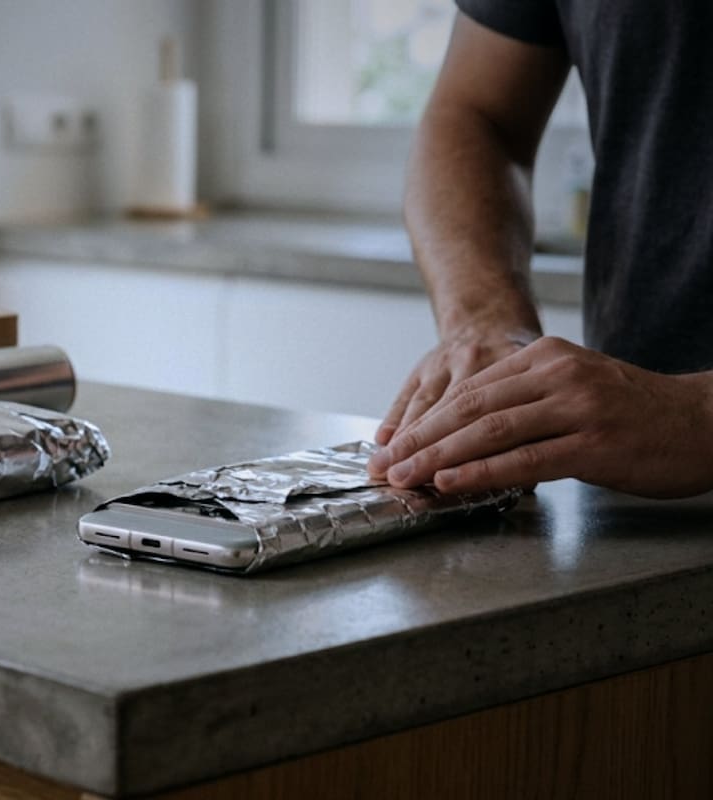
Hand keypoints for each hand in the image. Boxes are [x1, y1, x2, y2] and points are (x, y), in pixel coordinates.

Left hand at [367, 337, 712, 498]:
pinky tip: (450, 483)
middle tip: (384, 466)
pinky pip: (525, 458)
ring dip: (438, 457)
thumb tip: (463, 436)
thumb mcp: (574, 390)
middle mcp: (557, 374)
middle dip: (419, 439)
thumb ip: (523, 403)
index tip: (391, 446)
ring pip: (490, 431)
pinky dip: (481, 472)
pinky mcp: (595, 443)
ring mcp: (576, 407)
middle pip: (469, 408)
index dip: (424, 421)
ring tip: (405, 477)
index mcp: (545, 356)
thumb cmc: (636, 414)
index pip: (469, 391)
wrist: (708, 422)